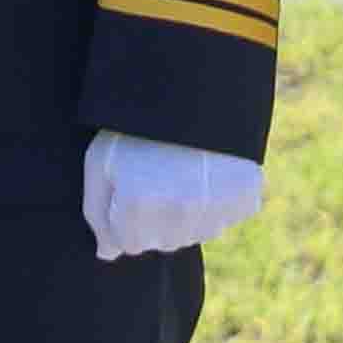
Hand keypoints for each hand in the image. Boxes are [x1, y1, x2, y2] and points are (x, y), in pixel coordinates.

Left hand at [83, 134, 264, 262]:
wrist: (193, 88)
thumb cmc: (135, 125)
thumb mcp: (100, 161)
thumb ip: (97, 213)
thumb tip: (108, 254)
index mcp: (138, 206)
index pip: (129, 245)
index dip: (125, 216)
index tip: (130, 185)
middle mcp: (178, 216)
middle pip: (162, 242)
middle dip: (154, 219)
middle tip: (156, 175)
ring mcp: (216, 210)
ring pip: (195, 233)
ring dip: (186, 214)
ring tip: (181, 171)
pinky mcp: (245, 199)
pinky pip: (226, 218)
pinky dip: (218, 202)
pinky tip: (207, 172)